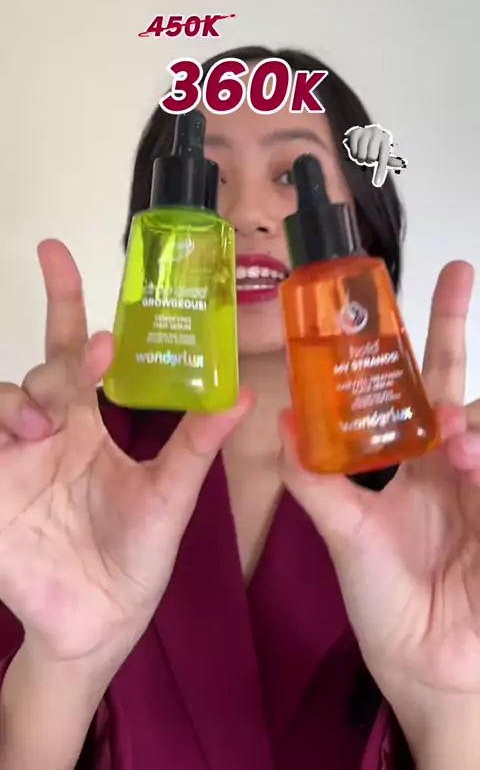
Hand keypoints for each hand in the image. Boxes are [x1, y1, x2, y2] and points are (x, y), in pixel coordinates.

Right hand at [0, 240, 250, 665]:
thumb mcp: (170, 497)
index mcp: (89, 423)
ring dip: (21, 400)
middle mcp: (49, 431)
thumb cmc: (136, 557)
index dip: (63, 297)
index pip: (73, 349)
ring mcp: (14, 461)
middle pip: (42, 371)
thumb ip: (197, 446)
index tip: (55, 249)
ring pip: (2, 399)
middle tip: (89, 367)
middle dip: (60, 365)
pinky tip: (12, 441)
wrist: (101, 620)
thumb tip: (241, 395)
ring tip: (42, 426)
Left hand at [280, 261, 479, 732]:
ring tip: (453, 439)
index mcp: (408, 461)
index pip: (408, 387)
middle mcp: (448, 461)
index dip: (405, 342)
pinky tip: (472, 461)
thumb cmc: (386, 603)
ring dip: (470, 422)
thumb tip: (282, 418)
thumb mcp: (344, 535)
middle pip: (453, 383)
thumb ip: (316, 479)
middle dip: (454, 327)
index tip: (391, 296)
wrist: (429, 668)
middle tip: (456, 273)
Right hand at [343, 123, 406, 186]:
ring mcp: (365, 131)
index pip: (384, 158)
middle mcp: (377, 132)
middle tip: (368, 155)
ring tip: (361, 152)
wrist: (361, 133)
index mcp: (386, 138)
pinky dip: (353, 155)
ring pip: (361, 156)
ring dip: (360, 159)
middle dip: (368, 161)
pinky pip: (353, 153)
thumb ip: (391, 161)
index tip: (377, 183)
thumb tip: (403, 164)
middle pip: (371, 158)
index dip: (380, 172)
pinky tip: (355, 148)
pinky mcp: (355, 132)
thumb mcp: (383, 152)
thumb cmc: (375, 145)